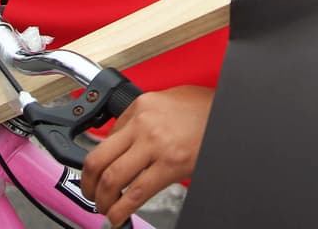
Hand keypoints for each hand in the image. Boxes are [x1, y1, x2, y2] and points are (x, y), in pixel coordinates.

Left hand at [81, 86, 212, 226]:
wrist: (229, 111)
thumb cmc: (204, 107)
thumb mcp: (168, 100)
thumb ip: (144, 117)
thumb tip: (126, 137)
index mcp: (141, 106)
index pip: (106, 136)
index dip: (100, 161)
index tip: (99, 173)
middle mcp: (143, 124)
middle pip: (98, 159)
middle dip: (88, 183)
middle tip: (91, 194)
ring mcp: (155, 145)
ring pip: (112, 179)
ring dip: (102, 200)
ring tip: (104, 208)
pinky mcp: (170, 165)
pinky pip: (136, 193)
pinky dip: (120, 211)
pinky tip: (116, 217)